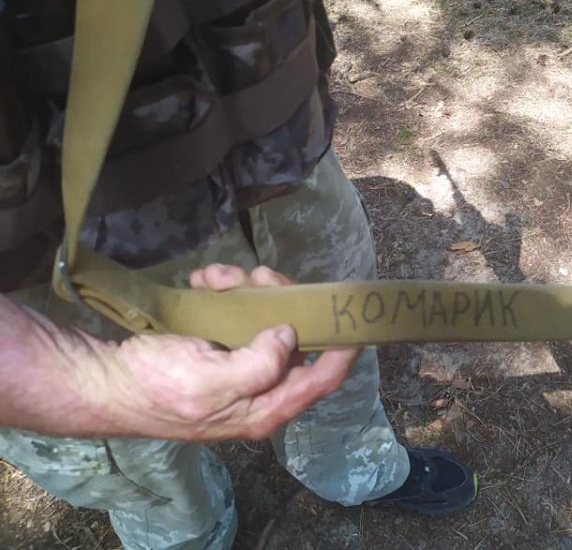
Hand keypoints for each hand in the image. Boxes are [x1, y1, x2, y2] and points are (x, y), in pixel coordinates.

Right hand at [96, 264, 361, 440]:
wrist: (106, 379)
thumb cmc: (158, 387)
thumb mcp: (212, 384)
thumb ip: (259, 367)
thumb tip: (290, 338)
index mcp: (266, 406)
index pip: (323, 380)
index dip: (345, 350)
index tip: (355, 316)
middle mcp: (262, 386)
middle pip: (298, 337)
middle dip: (282, 299)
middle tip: (259, 277)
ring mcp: (243, 362)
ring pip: (270, 314)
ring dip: (248, 287)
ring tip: (218, 276)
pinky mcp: (223, 343)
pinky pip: (239, 308)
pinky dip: (226, 288)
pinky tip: (205, 280)